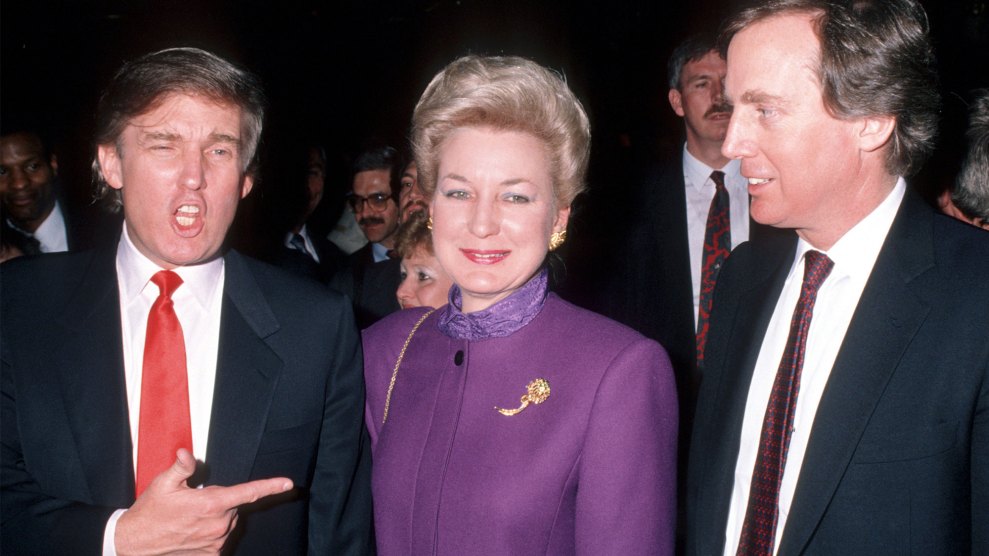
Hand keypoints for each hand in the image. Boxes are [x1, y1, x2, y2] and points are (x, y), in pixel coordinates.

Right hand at [115, 449, 292, 554]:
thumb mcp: (163, 483)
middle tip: (193, 502)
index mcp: (211, 504)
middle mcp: (218, 524)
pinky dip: (212, 531)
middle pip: (232, 504)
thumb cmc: (150, 510)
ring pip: (228, 520)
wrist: (135, 543)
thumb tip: (186, 453)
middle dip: (219, 499)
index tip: (288, 483)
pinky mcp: (212, 554)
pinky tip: (191, 531)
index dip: (270, 486)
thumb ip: (181, 467)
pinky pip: (221, 537)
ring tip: (188, 517)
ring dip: (215, 516)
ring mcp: (216, 542)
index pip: (247, 492)